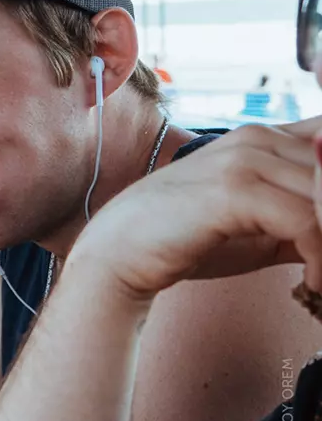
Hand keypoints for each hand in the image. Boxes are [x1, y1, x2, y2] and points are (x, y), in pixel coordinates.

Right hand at [71, 119, 321, 296]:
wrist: (119, 253)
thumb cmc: (183, 241)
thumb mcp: (258, 229)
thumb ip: (303, 221)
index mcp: (263, 139)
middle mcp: (257, 138)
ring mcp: (243, 160)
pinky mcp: (232, 191)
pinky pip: (305, 221)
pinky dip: (319, 257)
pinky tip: (312, 282)